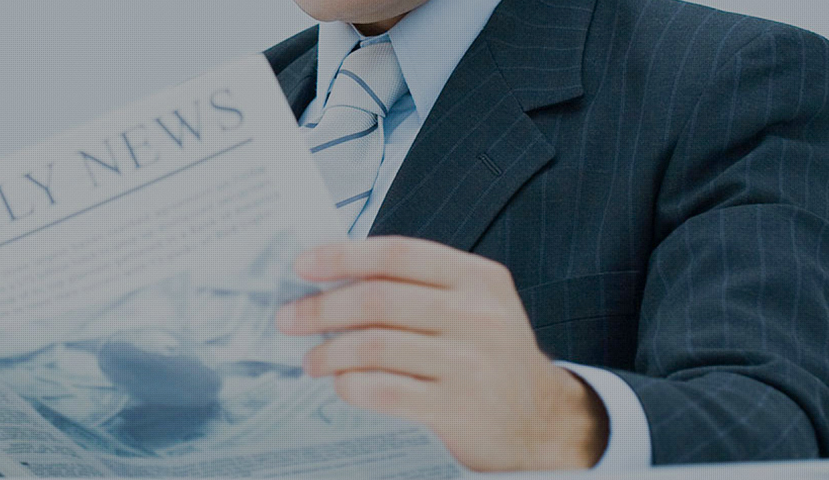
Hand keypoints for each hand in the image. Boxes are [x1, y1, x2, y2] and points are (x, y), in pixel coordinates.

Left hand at [275, 237, 607, 471]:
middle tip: (289, 319)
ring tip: (312, 359)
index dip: (343, 256)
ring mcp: (471, 362)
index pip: (398, 255)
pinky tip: (341, 384)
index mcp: (478, 278)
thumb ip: (414, 287)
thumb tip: (331, 278)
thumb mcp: (471, 306)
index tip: (303, 266)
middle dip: (321, 308)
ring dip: (330, 352)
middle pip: (378, 300)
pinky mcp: (458, 407)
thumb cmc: (488, 356)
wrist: (539, 419)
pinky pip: (384, 390)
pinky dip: (351, 385)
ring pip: (375, 345)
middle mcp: (478, 315)